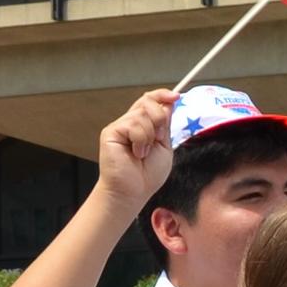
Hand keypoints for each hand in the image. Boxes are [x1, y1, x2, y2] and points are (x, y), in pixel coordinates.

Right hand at [94, 90, 176, 209]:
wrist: (133, 192)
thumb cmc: (147, 175)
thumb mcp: (164, 146)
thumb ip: (165, 125)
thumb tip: (168, 103)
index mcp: (144, 125)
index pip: (151, 100)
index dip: (162, 95)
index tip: (176, 97)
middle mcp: (130, 122)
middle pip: (148, 102)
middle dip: (159, 119)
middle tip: (157, 139)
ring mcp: (120, 126)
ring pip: (142, 114)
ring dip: (149, 136)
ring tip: (142, 153)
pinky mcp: (111, 132)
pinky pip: (133, 124)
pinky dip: (140, 140)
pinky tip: (136, 153)